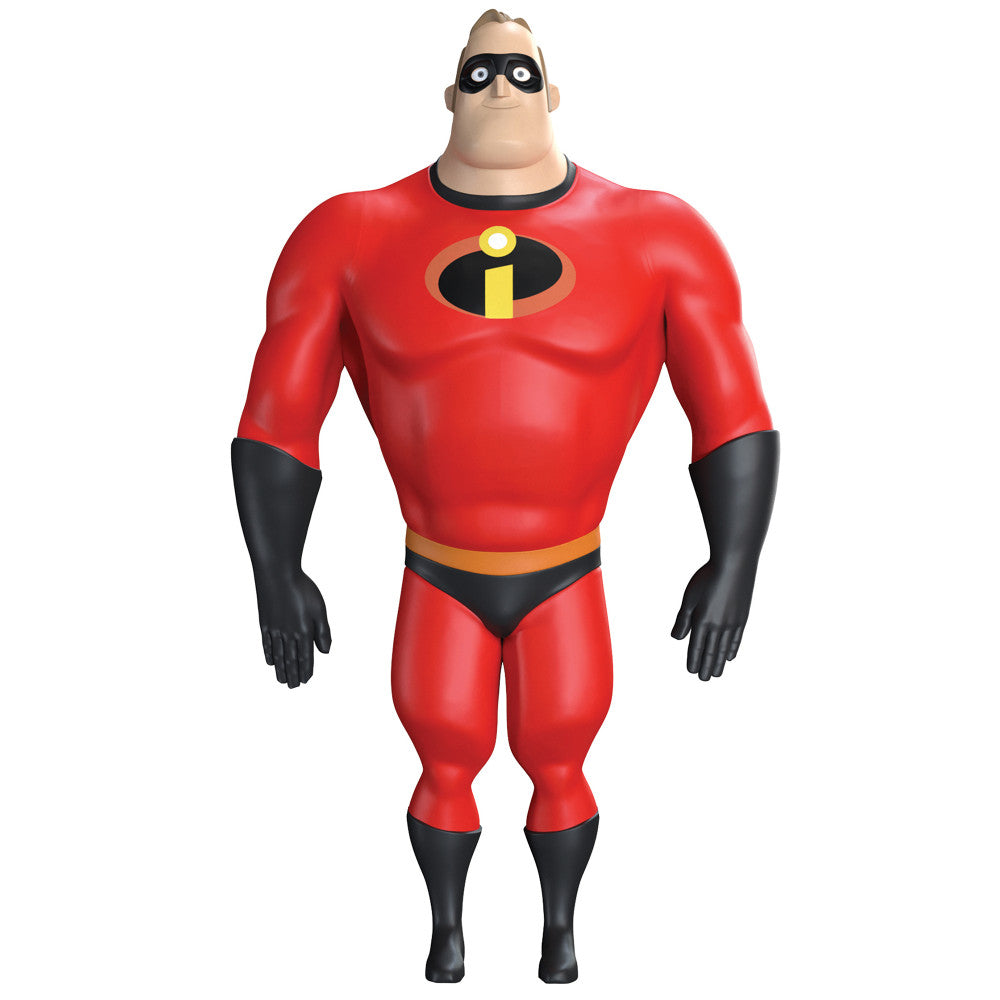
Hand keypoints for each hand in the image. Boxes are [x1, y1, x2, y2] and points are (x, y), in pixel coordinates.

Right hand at [254, 570, 331, 687]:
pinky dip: (269, 654)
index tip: (306, 680)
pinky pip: (267, 644)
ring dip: (280, 669)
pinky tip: (270, 662)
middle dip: (292, 674)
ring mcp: (274, 629)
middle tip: (293, 687)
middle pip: (290, 660)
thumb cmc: (301, 588)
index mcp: (303, 631)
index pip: (305, 657)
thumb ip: (323, 632)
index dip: (306, 670)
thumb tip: (325, 652)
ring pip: (278, 655)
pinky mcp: (264, 622)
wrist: (276, 573)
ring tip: (281, 681)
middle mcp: (287, 634)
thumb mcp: (319, 609)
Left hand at [670, 560, 755, 681]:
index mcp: (703, 621)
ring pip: (724, 648)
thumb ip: (684, 619)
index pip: (696, 646)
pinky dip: (732, 649)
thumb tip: (677, 638)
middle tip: (704, 679)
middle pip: (711, 651)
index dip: (693, 660)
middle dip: (706, 666)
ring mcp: (733, 622)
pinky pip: (736, 638)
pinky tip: (730, 656)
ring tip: (716, 674)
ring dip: (719, 662)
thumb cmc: (708, 577)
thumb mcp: (689, 597)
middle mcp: (718, 625)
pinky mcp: (742, 616)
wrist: (734, 564)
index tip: (691, 671)